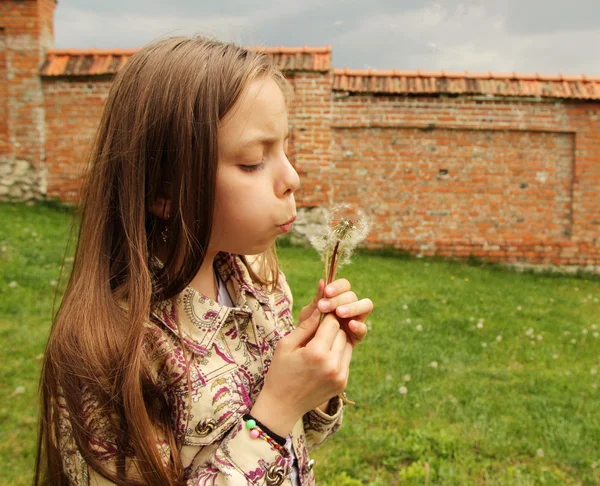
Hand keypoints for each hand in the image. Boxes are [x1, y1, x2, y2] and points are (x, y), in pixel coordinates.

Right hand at [250, 309, 351, 436]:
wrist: (282, 406)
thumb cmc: (280, 371)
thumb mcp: (286, 345)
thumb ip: (306, 326)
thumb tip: (320, 308)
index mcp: (316, 352)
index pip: (332, 323)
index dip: (326, 317)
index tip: (320, 315)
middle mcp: (332, 364)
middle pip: (342, 333)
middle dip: (332, 328)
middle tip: (320, 329)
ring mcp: (339, 375)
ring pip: (347, 345)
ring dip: (337, 340)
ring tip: (321, 343)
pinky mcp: (342, 383)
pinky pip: (346, 359)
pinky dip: (338, 354)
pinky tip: (323, 357)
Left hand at [299, 278, 372, 347]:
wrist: (305, 351)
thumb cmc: (306, 329)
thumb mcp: (309, 314)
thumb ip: (317, 300)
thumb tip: (322, 281)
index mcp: (338, 298)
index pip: (344, 286)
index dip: (338, 286)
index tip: (326, 292)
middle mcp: (349, 306)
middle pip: (352, 295)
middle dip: (339, 299)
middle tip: (324, 307)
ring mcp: (355, 320)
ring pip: (366, 306)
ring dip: (353, 307)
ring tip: (339, 312)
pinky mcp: (357, 336)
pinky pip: (363, 328)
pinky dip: (359, 325)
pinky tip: (350, 325)